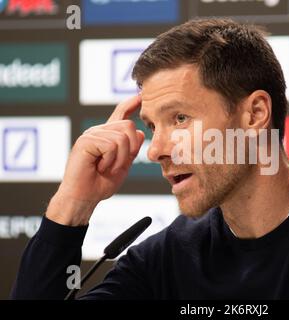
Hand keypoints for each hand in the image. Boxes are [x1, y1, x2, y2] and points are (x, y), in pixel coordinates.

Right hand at [46, 95, 145, 225]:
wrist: (85, 197)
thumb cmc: (101, 183)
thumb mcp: (122, 165)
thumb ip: (131, 149)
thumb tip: (141, 132)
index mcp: (107, 136)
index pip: (120, 115)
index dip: (130, 104)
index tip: (140, 96)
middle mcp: (99, 131)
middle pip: (129, 126)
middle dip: (130, 149)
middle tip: (117, 165)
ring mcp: (91, 134)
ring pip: (122, 138)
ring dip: (119, 159)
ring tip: (106, 168)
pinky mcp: (86, 141)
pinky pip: (111, 145)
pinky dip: (110, 161)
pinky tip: (99, 167)